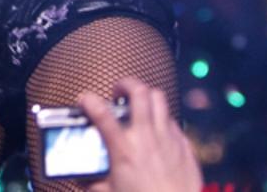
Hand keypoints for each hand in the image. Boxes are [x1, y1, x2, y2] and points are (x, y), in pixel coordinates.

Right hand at [80, 78, 200, 191]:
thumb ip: (94, 183)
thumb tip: (82, 180)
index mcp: (124, 150)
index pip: (102, 114)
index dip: (89, 101)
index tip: (84, 99)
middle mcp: (146, 138)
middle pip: (138, 92)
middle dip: (125, 84)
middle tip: (118, 92)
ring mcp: (167, 138)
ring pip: (159, 99)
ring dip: (146, 96)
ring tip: (138, 104)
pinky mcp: (184, 145)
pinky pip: (172, 120)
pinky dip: (162, 119)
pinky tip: (157, 131)